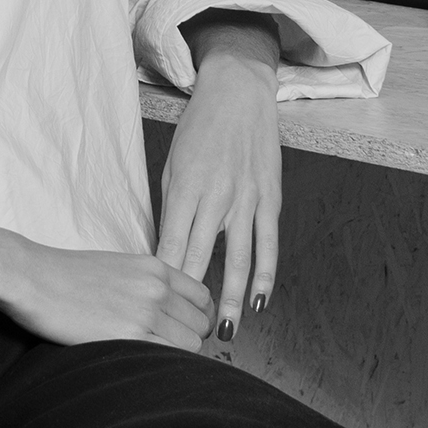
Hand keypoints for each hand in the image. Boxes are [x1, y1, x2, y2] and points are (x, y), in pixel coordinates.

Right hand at [4, 240, 214, 350]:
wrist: (32, 278)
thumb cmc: (66, 275)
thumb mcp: (118, 267)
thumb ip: (147, 284)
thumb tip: (167, 311)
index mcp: (155, 267)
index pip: (204, 298)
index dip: (200, 318)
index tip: (187, 330)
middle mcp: (156, 287)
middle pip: (201, 324)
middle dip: (190, 339)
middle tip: (165, 348)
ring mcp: (145, 311)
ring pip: (191, 344)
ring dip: (177, 355)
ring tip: (150, 355)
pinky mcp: (129, 335)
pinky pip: (170, 358)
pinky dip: (165, 365)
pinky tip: (143, 363)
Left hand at [159, 21, 281, 341]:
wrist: (238, 92)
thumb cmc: (197, 129)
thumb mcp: (173, 164)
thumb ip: (172, 208)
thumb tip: (166, 251)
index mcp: (186, 187)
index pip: (173, 244)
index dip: (166, 281)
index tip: (157, 309)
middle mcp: (217, 195)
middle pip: (202, 257)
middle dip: (193, 299)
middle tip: (186, 336)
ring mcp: (247, 197)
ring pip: (239, 258)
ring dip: (230, 297)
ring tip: (224, 332)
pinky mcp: (270, 196)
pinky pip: (268, 242)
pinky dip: (265, 274)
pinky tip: (259, 301)